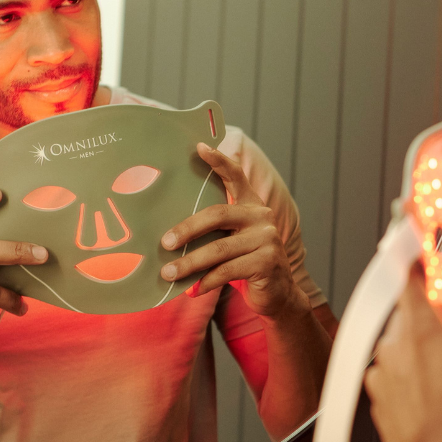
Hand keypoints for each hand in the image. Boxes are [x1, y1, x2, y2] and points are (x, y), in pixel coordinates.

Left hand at [160, 143, 307, 319]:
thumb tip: (169, 235)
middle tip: (164, 243)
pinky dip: (206, 282)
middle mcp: (262, 217)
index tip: (199, 147)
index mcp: (251, 206)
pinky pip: (227, 271)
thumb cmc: (245, 265)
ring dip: (189, 264)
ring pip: (218, 249)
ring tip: (168, 273)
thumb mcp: (232, 241)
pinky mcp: (267, 262)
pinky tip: (193, 290)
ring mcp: (267, 239)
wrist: (277, 294)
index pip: (236, 176)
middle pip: (217, 215)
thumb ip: (215, 231)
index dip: (219, 161)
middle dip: (187, 229)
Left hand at [365, 266, 441, 441]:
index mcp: (419, 325)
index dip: (419, 264)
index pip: (411, 276)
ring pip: (401, 348)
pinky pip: (393, 376)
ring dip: (420, 355)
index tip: (423, 256)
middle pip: (409, 316)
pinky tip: (434, 399)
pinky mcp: (375, 397)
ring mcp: (379, 372)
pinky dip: (410, 381)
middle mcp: (392, 344)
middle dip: (430, 324)